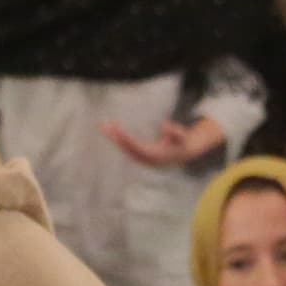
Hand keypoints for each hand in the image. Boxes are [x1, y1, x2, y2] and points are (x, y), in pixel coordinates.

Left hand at [101, 117, 227, 167]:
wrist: (183, 153)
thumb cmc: (182, 143)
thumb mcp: (182, 137)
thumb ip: (176, 132)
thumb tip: (165, 125)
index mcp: (154, 156)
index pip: (136, 148)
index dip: (126, 140)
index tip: (117, 130)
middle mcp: (145, 159)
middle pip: (127, 149)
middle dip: (116, 138)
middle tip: (104, 126)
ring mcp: (142, 158)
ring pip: (124, 149)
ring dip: (113, 138)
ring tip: (102, 126)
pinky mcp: (139, 155)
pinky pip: (125, 147)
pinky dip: (117, 139)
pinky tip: (109, 129)